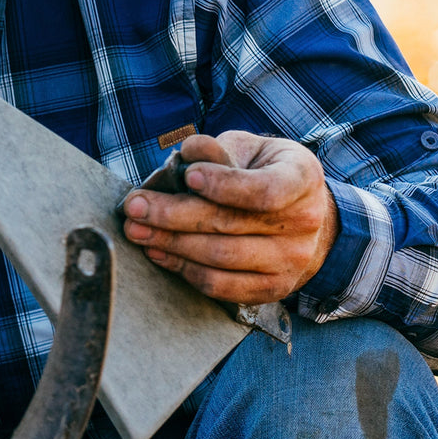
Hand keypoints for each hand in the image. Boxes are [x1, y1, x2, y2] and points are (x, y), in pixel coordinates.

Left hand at [120, 131, 339, 304]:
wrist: (301, 216)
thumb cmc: (262, 173)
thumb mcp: (248, 149)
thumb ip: (219, 150)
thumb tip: (189, 152)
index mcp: (302, 179)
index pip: (265, 190)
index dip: (224, 185)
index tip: (187, 175)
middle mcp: (303, 223)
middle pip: (230, 225)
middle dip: (173, 215)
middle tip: (134, 207)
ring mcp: (291, 261)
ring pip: (221, 258)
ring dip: (171, 244)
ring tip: (137, 231)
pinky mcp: (271, 289)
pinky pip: (221, 286)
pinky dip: (184, 270)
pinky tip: (159, 253)